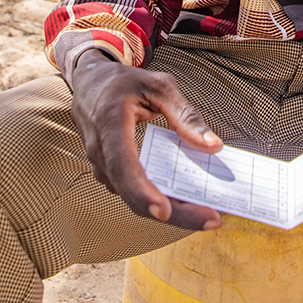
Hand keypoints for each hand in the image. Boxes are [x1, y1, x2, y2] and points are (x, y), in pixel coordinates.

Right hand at [72, 49, 222, 229]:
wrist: (88, 82)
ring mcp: (100, 166)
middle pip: (133, 193)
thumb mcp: (160, 87)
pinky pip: (134, 193)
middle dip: (173, 213)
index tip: (165, 211)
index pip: (123, 165)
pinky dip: (160, 200)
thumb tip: (213, 146)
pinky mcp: (108, 174)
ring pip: (134, 199)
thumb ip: (186, 115)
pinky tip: (187, 202)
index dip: (141, 191)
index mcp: (110, 122)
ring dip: (170, 211)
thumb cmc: (126, 82)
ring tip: (206, 215)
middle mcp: (100, 150)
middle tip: (211, 220)